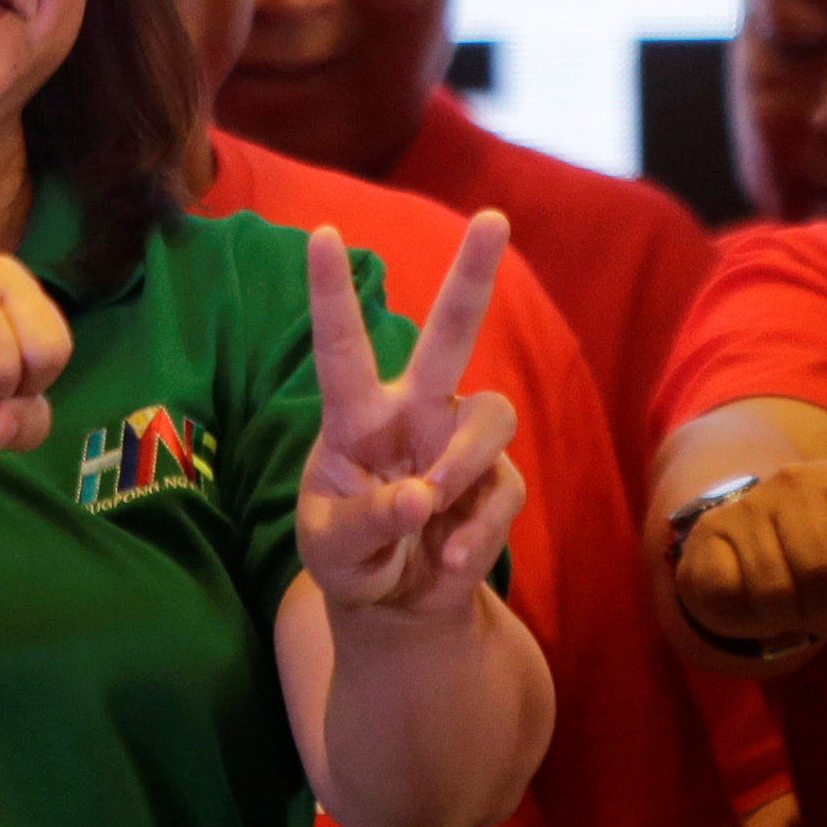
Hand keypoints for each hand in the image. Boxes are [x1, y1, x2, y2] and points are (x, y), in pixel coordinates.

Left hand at [298, 212, 524, 616]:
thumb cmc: (348, 558)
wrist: (396, 608)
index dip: (331, 293)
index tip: (322, 234)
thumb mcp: (331, 550)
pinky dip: (476, 533)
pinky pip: (503, 491)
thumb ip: (366, 520)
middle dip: (473, 276)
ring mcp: (459, 444)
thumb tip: (422, 496)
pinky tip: (447, 561)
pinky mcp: (495, 483)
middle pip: (450, 334)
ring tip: (432, 514)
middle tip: (493, 219)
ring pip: (491, 415)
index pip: (341, 349)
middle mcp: (413, 414)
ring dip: (464, 464)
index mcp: (355, 418)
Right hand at [675, 459, 826, 643]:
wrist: (759, 546)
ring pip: (775, 591)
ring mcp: (749, 503)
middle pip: (823, 571)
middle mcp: (797, 479)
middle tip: (824, 609)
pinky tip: (753, 600)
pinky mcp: (710, 532)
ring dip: (787, 618)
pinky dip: (746, 617)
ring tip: (791, 606)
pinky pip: (731, 594)